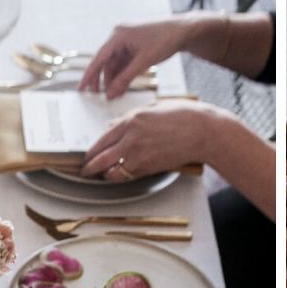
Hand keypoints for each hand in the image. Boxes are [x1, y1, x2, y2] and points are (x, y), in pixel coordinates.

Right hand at [79, 15, 206, 97]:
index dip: (89, 75)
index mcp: (118, 35)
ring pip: (115, 64)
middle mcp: (119, 36)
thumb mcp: (144, 62)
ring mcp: (127, 41)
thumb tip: (110, 94)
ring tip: (114, 95)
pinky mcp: (134, 46)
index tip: (81, 88)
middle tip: (98, 96)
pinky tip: (123, 87)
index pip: (99, 58)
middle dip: (103, 80)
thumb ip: (125, 79)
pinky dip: (123, 74)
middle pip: (105, 62)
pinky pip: (124, 63)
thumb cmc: (165, 40)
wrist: (183, 31)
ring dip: (114, 79)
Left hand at [81, 101, 226, 180]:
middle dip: (90, 166)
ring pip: (112, 170)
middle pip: (101, 156)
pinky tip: (118, 176)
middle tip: (85, 170)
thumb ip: (130, 119)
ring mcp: (139, 154)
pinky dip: (120, 177)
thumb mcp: (151, 110)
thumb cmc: (181, 117)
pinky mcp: (149, 167)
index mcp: (130, 120)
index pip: (103, 138)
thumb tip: (113, 128)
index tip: (88, 155)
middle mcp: (131, 137)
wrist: (201, 132)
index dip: (92, 150)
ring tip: (100, 176)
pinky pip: (128, 175)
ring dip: (104, 174)